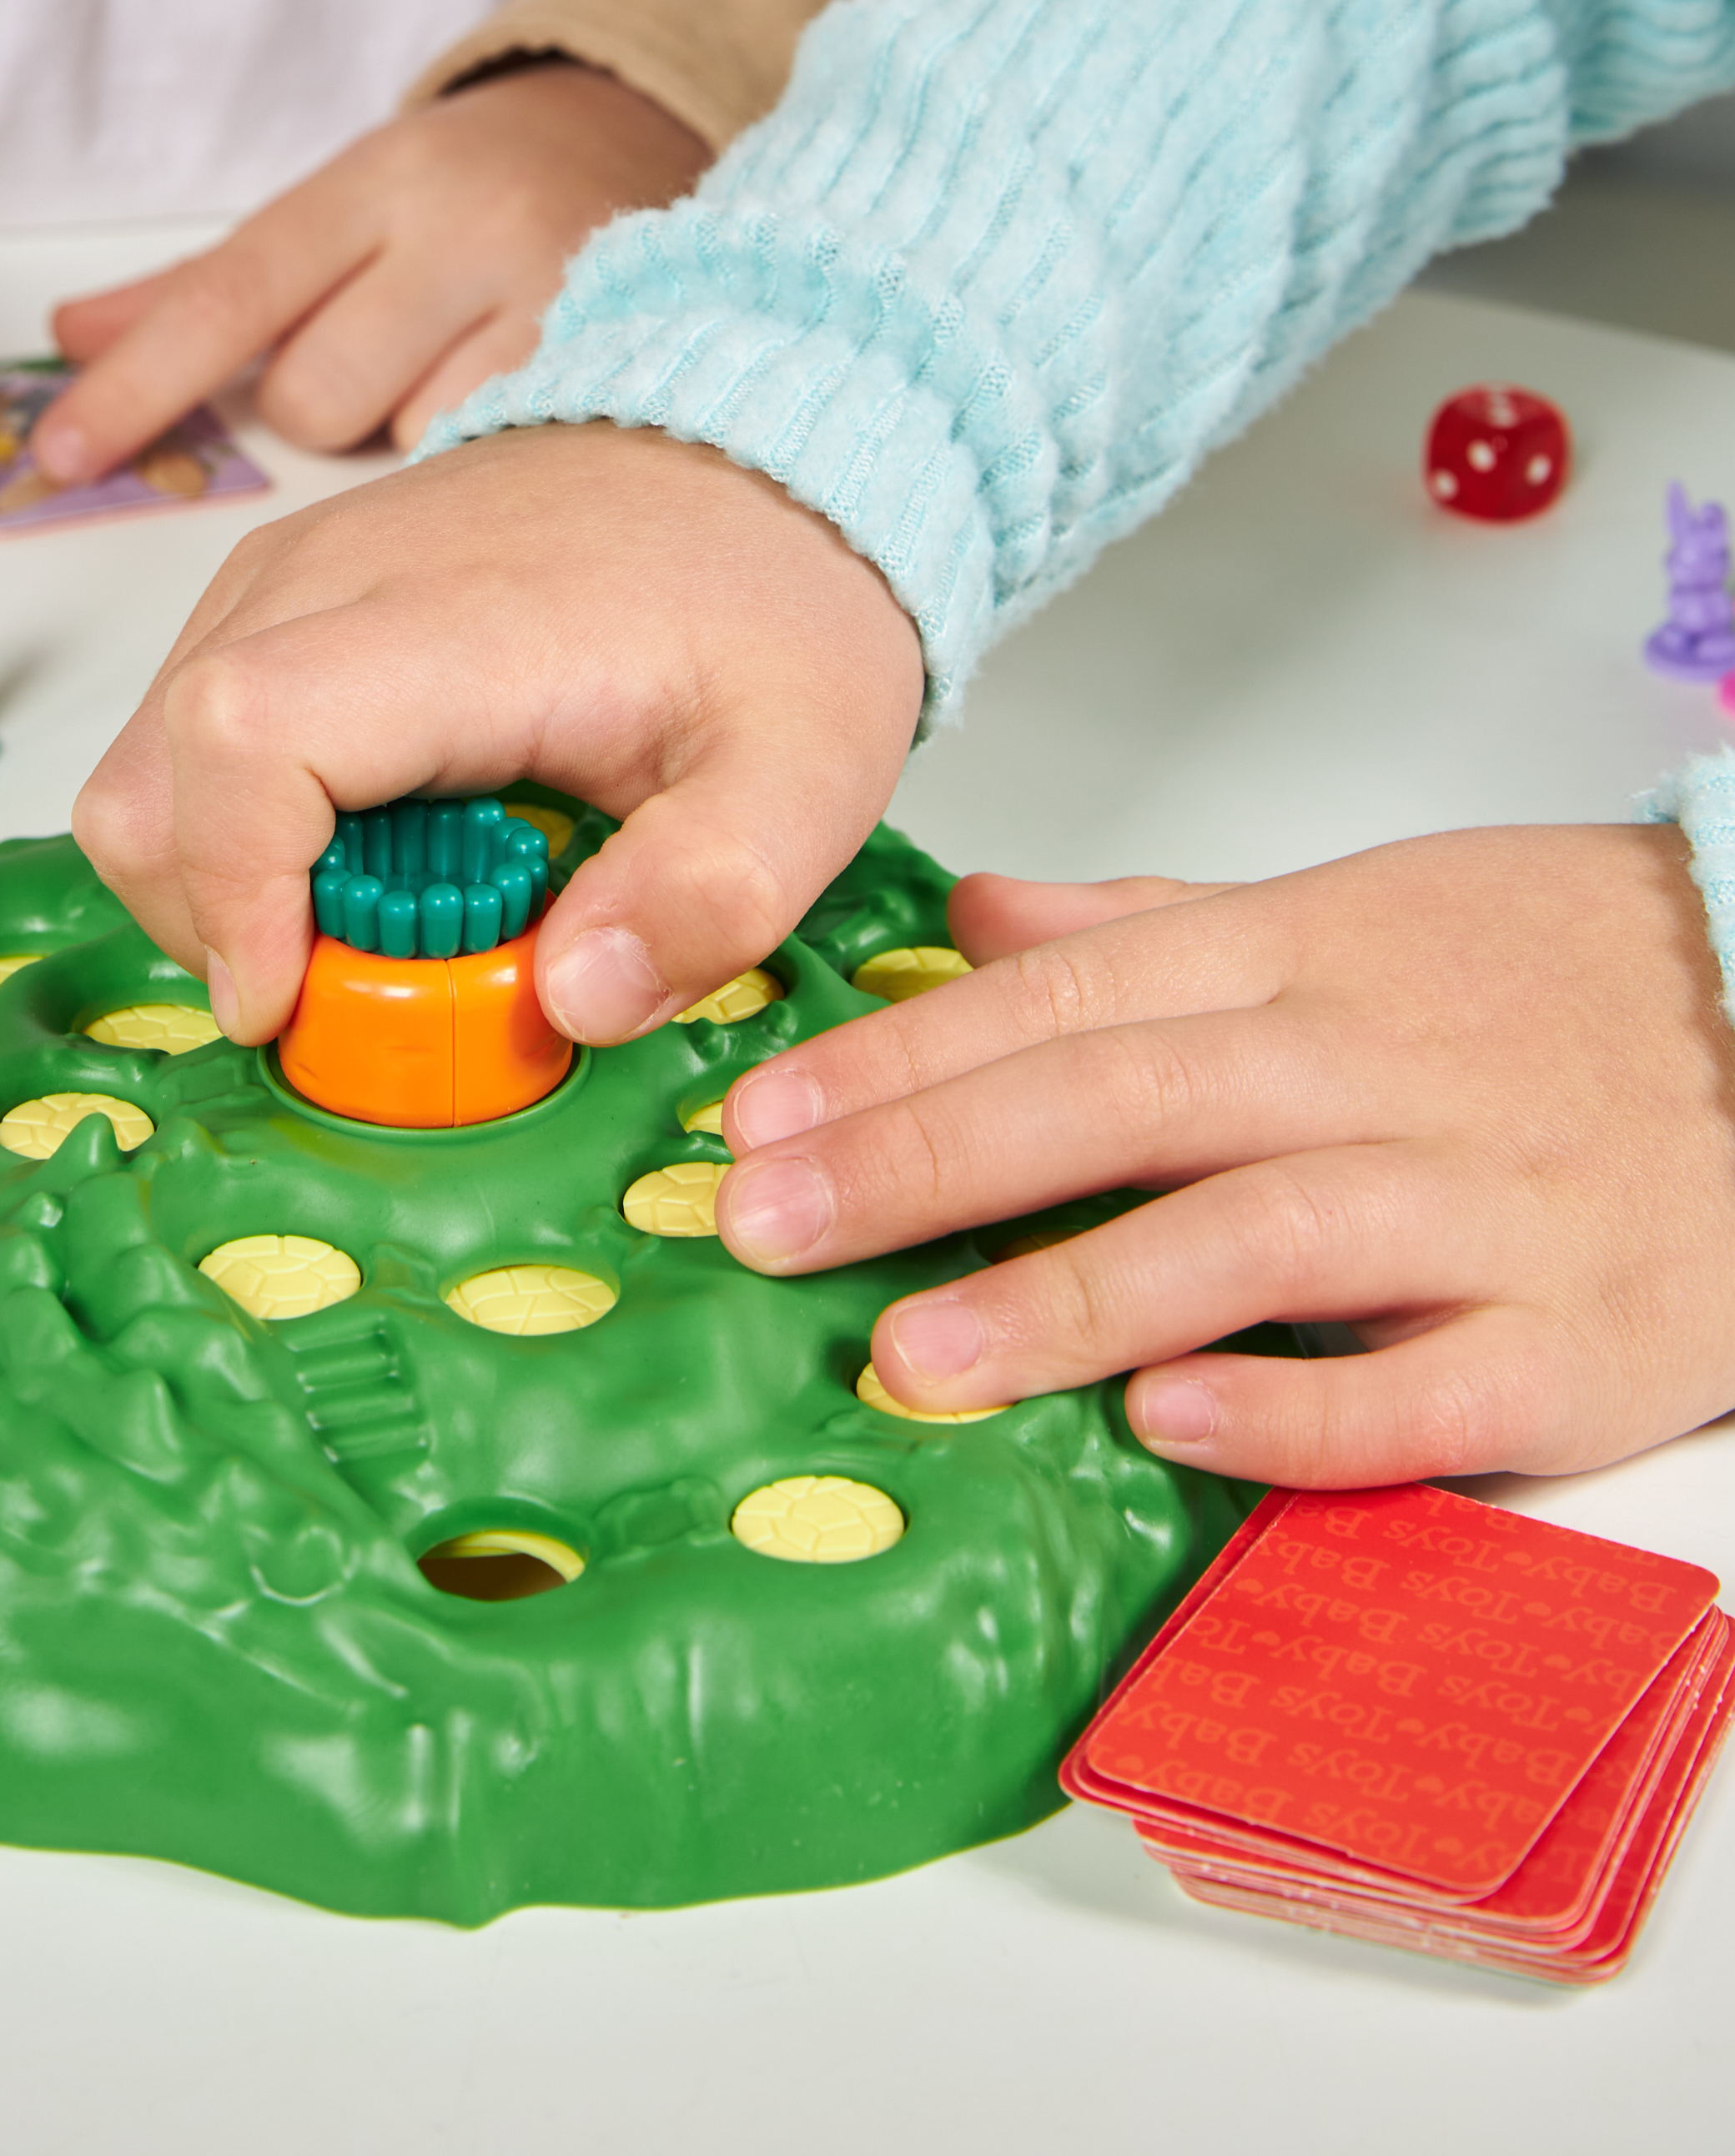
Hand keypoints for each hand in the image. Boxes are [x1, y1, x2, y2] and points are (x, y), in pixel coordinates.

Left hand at [32, 62, 706, 479]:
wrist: (642, 139)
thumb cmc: (467, 191)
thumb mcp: (341, 205)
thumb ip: (205, 285)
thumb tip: (73, 340)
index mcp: (379, 181)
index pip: (230, 294)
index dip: (137, 385)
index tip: (62, 455)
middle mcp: (462, 231)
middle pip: (313, 395)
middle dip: (318, 405)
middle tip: (382, 355)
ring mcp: (548, 304)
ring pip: (401, 441)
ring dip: (402, 432)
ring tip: (456, 369)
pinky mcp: (614, 372)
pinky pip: (488, 463)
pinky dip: (475, 451)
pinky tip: (510, 405)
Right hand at [73, 421, 924, 1041]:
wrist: (767, 458)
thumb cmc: (776, 607)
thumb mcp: (810, 772)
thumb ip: (712, 896)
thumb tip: (576, 1003)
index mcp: (455, 620)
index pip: (241, 738)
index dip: (232, 895)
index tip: (295, 1002)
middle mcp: (332, 576)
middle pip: (152, 775)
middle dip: (214, 922)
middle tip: (357, 990)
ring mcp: (293, 573)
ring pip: (149, 764)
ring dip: (223, 883)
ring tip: (380, 927)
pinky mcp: (286, 589)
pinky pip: (186, 732)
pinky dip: (236, 827)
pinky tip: (371, 857)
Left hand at [715, 829, 1734, 1485]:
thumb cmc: (1558, 972)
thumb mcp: (1356, 905)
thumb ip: (1154, 921)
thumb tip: (975, 913)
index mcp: (1304, 957)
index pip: (1065, 1000)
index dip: (902, 1057)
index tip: (758, 1115)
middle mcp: (1372, 1071)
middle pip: (1121, 1103)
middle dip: (924, 1162)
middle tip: (759, 1226)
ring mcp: (1477, 1209)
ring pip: (1252, 1240)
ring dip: (1073, 1294)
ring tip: (910, 1354)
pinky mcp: (1574, 1346)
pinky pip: (1425, 1386)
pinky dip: (1301, 1408)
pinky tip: (1171, 1426)